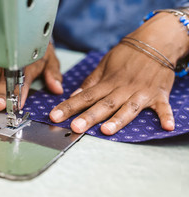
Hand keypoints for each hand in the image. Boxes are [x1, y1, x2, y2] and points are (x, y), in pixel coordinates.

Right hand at [0, 43, 62, 110]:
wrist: (27, 34)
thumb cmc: (38, 50)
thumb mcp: (51, 59)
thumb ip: (53, 74)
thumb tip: (58, 89)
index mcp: (26, 66)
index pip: (23, 81)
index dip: (20, 93)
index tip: (18, 104)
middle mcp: (9, 66)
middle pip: (4, 82)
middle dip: (1, 94)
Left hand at [49, 13, 188, 134]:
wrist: (156, 41)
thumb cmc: (128, 54)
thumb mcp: (105, 64)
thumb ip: (91, 82)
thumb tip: (74, 96)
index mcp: (107, 82)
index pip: (84, 96)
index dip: (68, 107)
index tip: (54, 116)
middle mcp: (122, 88)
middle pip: (103, 105)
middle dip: (88, 117)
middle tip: (75, 127)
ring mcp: (141, 92)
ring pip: (128, 108)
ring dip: (118, 120)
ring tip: (107, 131)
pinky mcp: (158, 95)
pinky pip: (163, 106)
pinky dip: (166, 116)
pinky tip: (167, 126)